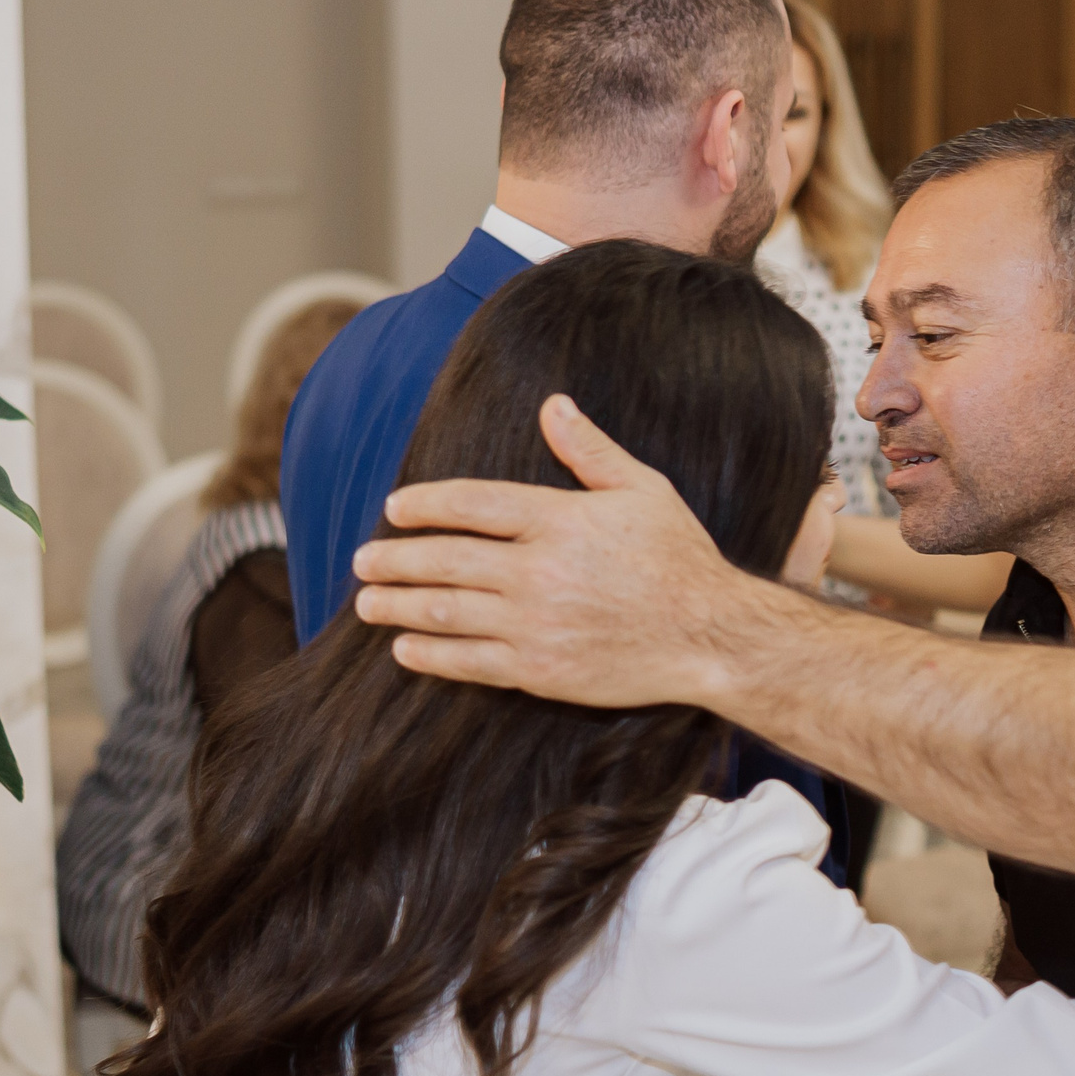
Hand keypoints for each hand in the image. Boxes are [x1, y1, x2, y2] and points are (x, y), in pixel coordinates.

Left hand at [351, 395, 766, 706]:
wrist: (711, 636)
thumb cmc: (680, 560)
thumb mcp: (643, 490)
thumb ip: (590, 450)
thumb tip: (553, 406)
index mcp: (559, 519)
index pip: (471, 504)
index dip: (425, 504)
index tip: (395, 508)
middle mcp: (539, 570)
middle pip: (446, 559)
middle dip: (395, 559)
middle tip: (363, 559)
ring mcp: (535, 623)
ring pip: (446, 612)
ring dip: (399, 606)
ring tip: (368, 603)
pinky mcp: (540, 669)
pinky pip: (470, 662)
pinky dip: (431, 657)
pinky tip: (406, 650)